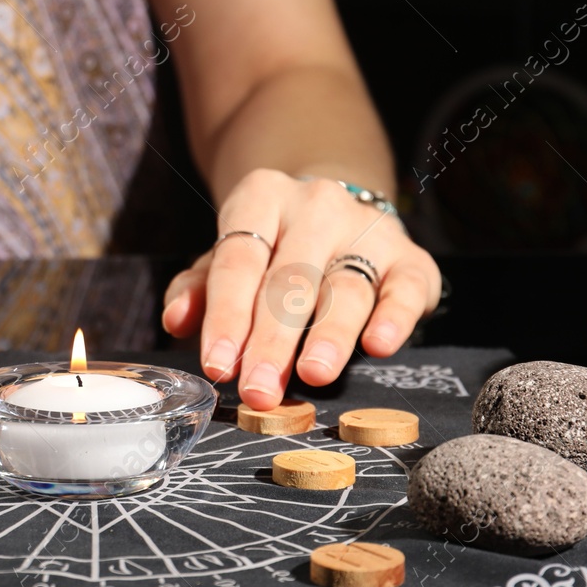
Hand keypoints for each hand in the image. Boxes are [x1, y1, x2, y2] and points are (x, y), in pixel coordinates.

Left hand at [160, 170, 440, 408]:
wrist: (338, 213)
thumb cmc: (273, 247)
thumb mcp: (229, 258)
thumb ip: (198, 288)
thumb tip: (175, 321)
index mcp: (262, 197)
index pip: (239, 261)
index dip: (227, 317)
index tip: (218, 366)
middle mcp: (316, 206)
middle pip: (290, 280)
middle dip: (272, 341)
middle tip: (259, 389)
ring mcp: (367, 229)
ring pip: (346, 287)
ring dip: (329, 334)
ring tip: (314, 374)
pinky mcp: (411, 258)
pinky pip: (404, 288)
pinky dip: (394, 317)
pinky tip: (379, 345)